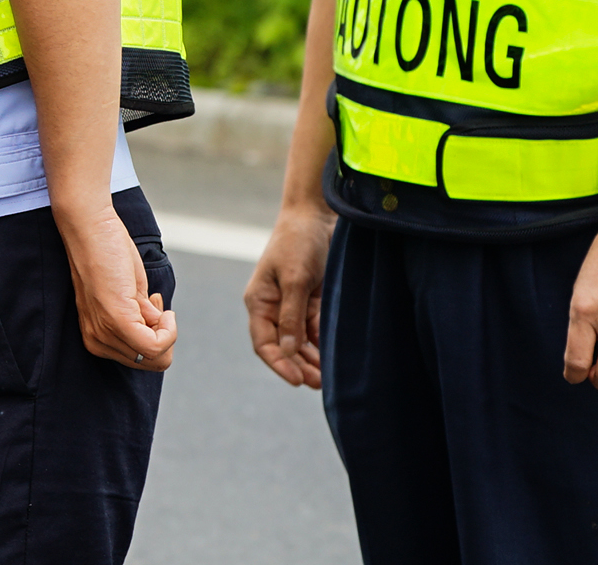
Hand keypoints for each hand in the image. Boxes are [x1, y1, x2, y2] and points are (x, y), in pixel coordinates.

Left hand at [60, 199, 175, 370]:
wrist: (90, 226)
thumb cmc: (109, 254)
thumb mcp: (127, 296)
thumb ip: (139, 320)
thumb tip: (159, 332)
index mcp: (96, 338)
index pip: (140, 360)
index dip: (157, 335)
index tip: (151, 305)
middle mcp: (97, 340)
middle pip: (150, 363)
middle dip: (164, 335)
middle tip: (153, 304)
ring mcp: (106, 331)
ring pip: (156, 357)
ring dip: (166, 329)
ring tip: (151, 299)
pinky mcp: (117, 319)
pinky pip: (155, 345)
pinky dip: (168, 329)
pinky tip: (157, 302)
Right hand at [245, 201, 333, 389]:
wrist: (318, 214)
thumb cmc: (298, 241)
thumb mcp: (295, 279)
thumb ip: (292, 316)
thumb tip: (288, 352)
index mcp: (260, 301)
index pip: (264, 342)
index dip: (279, 364)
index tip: (297, 381)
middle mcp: (275, 306)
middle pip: (284, 346)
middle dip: (300, 366)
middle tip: (321, 384)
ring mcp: (296, 304)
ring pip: (303, 341)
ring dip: (314, 359)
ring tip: (330, 377)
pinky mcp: (315, 300)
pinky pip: (318, 329)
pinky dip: (325, 343)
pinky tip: (337, 356)